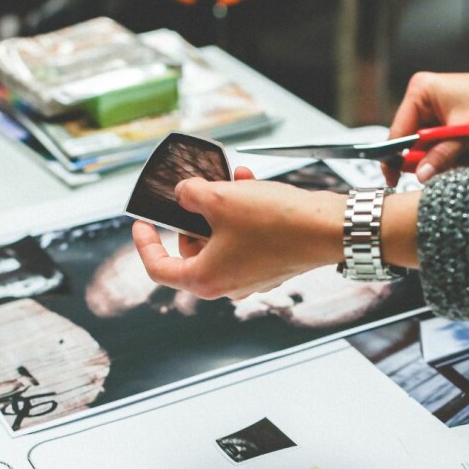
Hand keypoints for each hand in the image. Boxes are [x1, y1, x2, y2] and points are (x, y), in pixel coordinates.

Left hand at [132, 167, 344, 299]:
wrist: (326, 229)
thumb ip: (190, 194)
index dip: (145, 244)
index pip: (159, 269)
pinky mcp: (269, 267)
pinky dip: (242, 217)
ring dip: (221, 210)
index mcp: (205, 280)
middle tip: (197, 193)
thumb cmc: (277, 223)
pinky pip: (243, 241)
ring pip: (219, 241)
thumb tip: (184, 194)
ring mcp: (249, 278)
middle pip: (191, 251)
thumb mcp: (220, 198)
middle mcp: (227, 286)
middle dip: (192, 217)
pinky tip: (249, 188)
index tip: (142, 225)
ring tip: (231, 182)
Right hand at [383, 39, 468, 185]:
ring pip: (427, 151)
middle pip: (411, 144)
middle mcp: (422, 102)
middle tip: (450, 163)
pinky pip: (439, 150)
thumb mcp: (466, 131)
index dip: (395, 158)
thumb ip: (441, 155)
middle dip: (430, 159)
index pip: (397, 133)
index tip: (394, 179)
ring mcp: (432, 114)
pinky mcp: (443, 125)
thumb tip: (420, 175)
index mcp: (420, 93)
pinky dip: (453, 157)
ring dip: (446, 159)